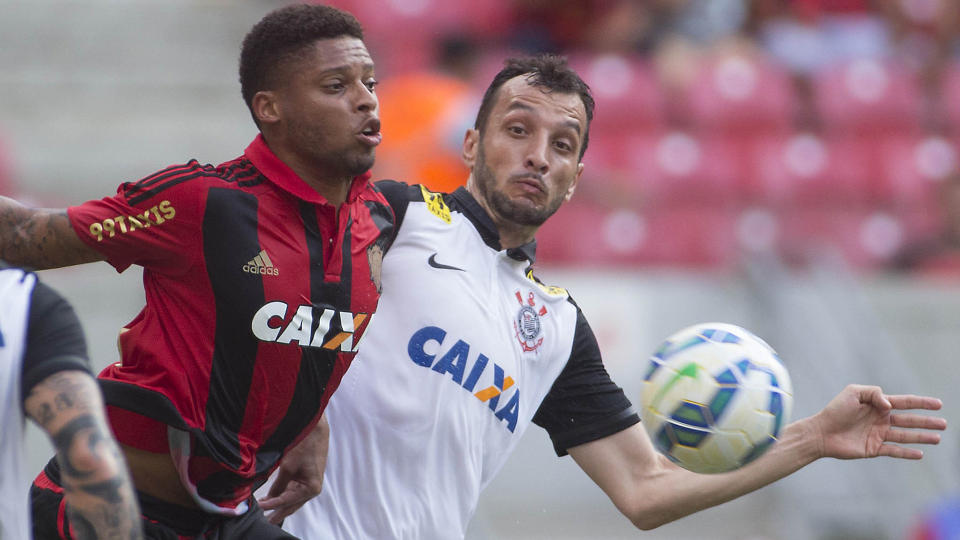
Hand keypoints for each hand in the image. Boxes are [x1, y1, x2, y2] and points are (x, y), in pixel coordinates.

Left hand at [258, 414, 328, 524]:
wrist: (314, 428)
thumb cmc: (305, 444)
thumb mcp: (288, 466)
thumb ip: (278, 485)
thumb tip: (269, 497)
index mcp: (311, 488)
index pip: (287, 500)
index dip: (272, 505)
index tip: (259, 507)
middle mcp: (313, 488)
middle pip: (292, 504)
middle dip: (278, 512)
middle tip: (266, 521)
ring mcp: (310, 483)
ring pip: (293, 498)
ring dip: (280, 504)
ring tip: (267, 511)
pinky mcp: (307, 477)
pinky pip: (294, 490)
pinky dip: (284, 494)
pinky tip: (274, 498)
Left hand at [812, 384, 945, 459]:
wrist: (820, 432)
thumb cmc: (835, 410)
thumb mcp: (853, 393)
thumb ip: (874, 393)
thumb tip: (890, 405)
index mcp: (877, 405)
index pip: (904, 402)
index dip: (921, 403)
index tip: (938, 404)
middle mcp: (880, 419)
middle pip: (909, 420)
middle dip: (927, 421)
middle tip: (944, 424)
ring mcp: (878, 435)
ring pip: (905, 436)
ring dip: (921, 437)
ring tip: (938, 438)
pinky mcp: (873, 449)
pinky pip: (894, 451)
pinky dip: (907, 453)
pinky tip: (920, 453)